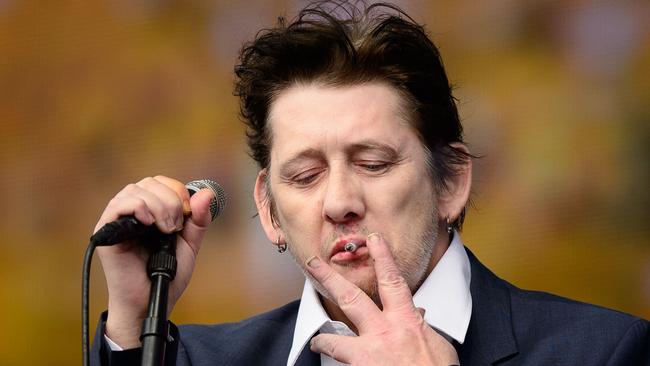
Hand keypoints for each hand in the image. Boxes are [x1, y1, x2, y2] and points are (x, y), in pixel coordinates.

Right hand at [94, 176, 213, 348]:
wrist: (153, 300)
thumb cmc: (167, 274)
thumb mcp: (189, 244)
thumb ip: (198, 220)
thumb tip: (207, 193)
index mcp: (150, 210)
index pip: (160, 182)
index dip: (177, 190)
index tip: (187, 213)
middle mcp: (132, 211)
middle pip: (149, 182)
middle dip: (170, 200)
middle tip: (175, 226)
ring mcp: (117, 220)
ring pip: (135, 190)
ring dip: (157, 206)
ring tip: (164, 230)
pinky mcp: (106, 231)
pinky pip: (118, 205)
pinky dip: (138, 208)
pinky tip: (149, 223)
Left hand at [305, 233, 459, 364]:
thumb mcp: (438, 346)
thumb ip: (423, 327)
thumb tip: (420, 314)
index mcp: (406, 321)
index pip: (393, 281)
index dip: (383, 257)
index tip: (373, 239)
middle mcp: (385, 332)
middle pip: (351, 298)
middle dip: (330, 278)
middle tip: (313, 263)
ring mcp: (370, 353)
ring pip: (337, 340)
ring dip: (324, 340)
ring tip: (317, 342)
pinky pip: (342, 364)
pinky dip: (338, 365)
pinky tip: (332, 365)